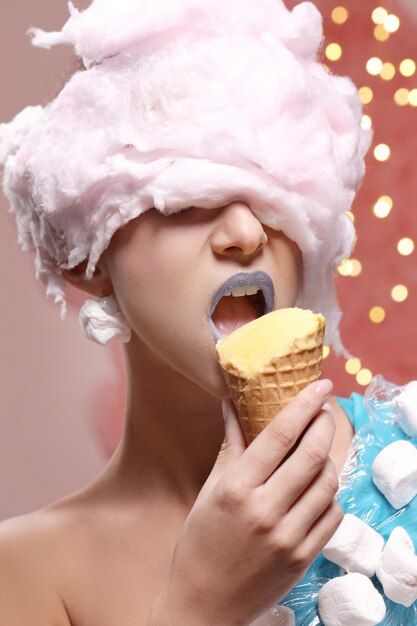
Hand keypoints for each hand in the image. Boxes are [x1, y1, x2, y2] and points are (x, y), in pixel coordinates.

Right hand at [148, 380, 342, 625]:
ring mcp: (289, 536)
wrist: (204, 605)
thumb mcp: (210, 491)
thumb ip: (230, 446)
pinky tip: (316, 488)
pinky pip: (332, 515)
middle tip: (325, 411)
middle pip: (312, 455)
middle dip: (324, 425)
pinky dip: (329, 495)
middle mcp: (265, 510)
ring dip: (328, 459)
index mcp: (236, 489)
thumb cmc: (200, 543)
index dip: (303, 405)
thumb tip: (233, 405)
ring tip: (318, 450)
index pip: (279, 435)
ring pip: (327, 484)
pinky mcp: (303, 557)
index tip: (320, 386)